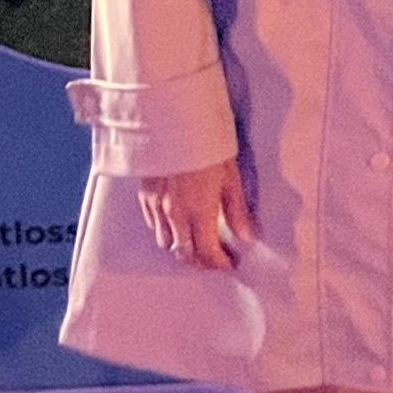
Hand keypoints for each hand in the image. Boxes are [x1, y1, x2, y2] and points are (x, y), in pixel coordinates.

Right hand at [138, 159, 254, 269]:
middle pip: (184, 253)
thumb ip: (237, 211)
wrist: (175, 128)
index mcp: (199, 212)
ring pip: (166, 242)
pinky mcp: (145, 198)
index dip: (218, 263)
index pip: (207, 252)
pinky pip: (154, 226)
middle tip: (215, 260)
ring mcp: (157, 208)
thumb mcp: (231, 178)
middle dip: (200, 262)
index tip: (230, 265)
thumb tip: (246, 237)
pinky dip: (167, 233)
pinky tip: (178, 226)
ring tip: (198, 244)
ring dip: (182, 249)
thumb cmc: (208, 149)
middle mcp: (175, 215)